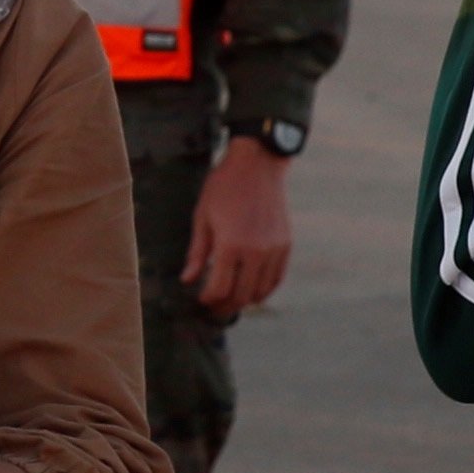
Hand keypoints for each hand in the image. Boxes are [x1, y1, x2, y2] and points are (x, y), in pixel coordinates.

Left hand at [186, 133, 294, 316]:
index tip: (200, 299)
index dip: (208, 299)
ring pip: (261, 291)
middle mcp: (256, 251)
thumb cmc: (224, 188)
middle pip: (241, 295)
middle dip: (225, 306)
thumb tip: (188, 280)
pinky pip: (276, 278)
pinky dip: (264, 288)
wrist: (257, 164)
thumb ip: (197, 253)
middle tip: (214, 308)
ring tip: (230, 300)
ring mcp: (274, 249)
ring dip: (245, 300)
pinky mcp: (285, 245)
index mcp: (231, 245)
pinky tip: (251, 289)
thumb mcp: (202, 217)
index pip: (220, 288)